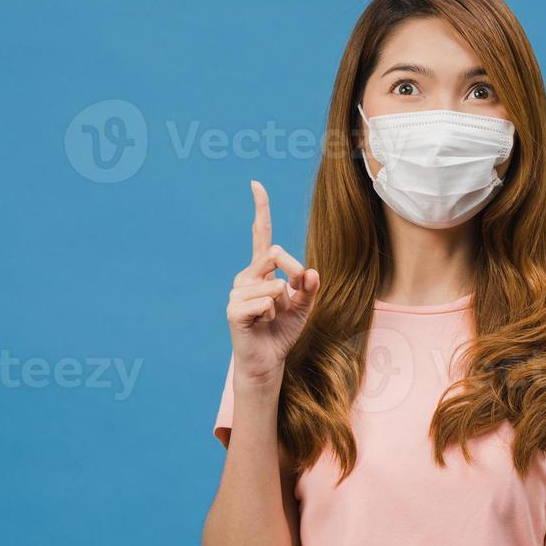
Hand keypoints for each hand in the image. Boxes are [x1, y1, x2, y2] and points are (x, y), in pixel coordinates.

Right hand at [225, 180, 319, 387]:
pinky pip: (265, 302)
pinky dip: (271, 315)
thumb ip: (309, 288)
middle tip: (295, 294)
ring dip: (282, 304)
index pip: (260, 235)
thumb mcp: (304, 306)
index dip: (260, 210)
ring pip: (275, 285)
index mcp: (261, 270)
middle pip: (276, 254)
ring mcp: (237, 291)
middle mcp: (246, 276)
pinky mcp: (234, 309)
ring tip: (271, 318)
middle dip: (295, 272)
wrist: (268, 360)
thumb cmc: (282, 331)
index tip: (256, 184)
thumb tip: (311, 272)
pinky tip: (261, 324)